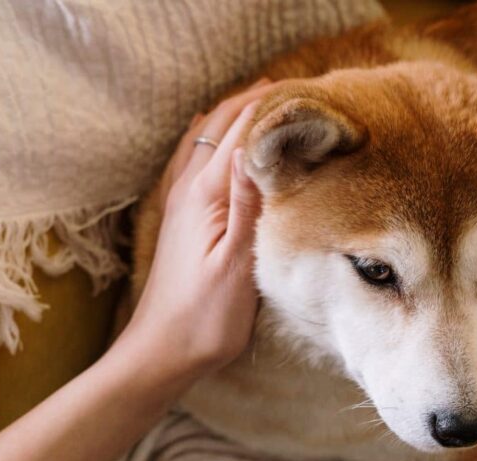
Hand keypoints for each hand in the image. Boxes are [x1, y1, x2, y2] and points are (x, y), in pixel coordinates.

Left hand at [120, 79, 275, 383]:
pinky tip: (228, 139)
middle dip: (259, 102)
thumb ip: (247, 204)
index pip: (243, 131)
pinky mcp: (183, 215)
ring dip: (239, 115)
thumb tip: (256, 148)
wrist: (163, 351)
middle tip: (302, 92)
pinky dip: (219, 137)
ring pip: (209, 137)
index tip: (313, 95)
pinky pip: (198, 158)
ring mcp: (182, 199)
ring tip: (274, 102)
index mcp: (206, 194)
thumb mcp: (237, 264)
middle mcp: (188, 187)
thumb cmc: (206, 317)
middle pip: (223, 123)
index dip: (275, 107)